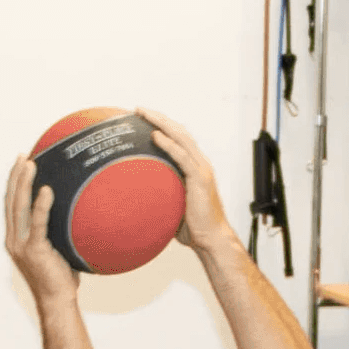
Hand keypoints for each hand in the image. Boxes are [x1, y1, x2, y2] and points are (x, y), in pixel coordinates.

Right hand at [4, 155, 79, 303]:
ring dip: (24, 184)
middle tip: (22, 156)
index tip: (20, 164)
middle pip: (11, 200)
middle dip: (15, 177)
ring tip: (30, 164)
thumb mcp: (58, 250)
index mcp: (16, 238)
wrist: (57, 301)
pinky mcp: (35, 251)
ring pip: (19, 207)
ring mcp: (21, 245)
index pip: (12, 205)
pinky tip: (47, 190)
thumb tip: (76, 215)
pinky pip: (38, 224)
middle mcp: (14, 239)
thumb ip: (58, 233)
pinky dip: (41, 206)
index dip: (14, 184)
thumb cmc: (61, 277)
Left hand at [134, 107, 236, 252]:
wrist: (212, 239)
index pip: (179, 139)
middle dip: (159, 118)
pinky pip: (182, 157)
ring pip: (181, 138)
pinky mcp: (200, 179)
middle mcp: (201, 164)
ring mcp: (202, 170)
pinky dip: (168, 144)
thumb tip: (135, 196)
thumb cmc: (194, 227)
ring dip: (161, 124)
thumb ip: (161, 194)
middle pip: (179, 132)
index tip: (144, 118)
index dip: (163, 126)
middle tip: (139, 109)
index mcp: (196, 168)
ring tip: (144, 114)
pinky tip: (155, 136)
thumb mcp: (174, 205)